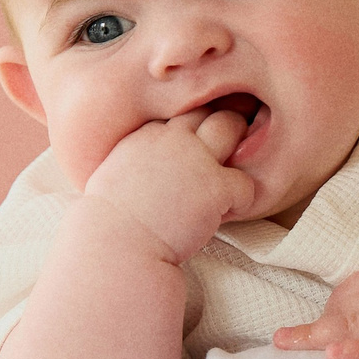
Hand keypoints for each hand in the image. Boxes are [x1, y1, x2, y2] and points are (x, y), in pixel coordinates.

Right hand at [80, 108, 256, 264]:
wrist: (117, 248)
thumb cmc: (110, 225)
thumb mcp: (114, 177)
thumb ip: (136, 161)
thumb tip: (149, 170)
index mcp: (146, 135)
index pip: (181, 115)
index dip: (193, 133)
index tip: (194, 153)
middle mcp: (172, 137)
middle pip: (208, 110)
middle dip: (221, 125)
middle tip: (226, 154)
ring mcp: (196, 158)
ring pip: (233, 127)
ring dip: (238, 149)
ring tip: (228, 180)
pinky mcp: (216, 185)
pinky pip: (247, 182)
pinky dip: (243, 199)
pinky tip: (226, 215)